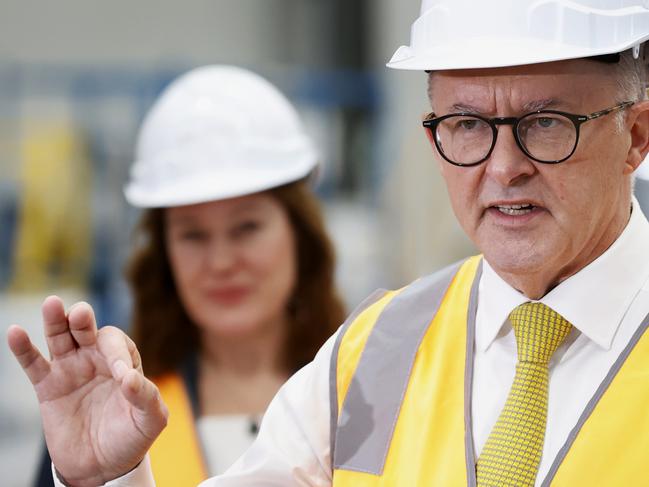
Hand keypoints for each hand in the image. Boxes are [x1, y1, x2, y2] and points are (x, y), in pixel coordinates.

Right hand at [6, 296, 167, 485]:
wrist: (103, 466)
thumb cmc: (131, 437)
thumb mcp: (150, 420)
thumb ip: (146, 397)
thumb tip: (130, 379)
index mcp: (124, 361)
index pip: (117, 344)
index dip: (118, 356)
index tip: (122, 381)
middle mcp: (96, 358)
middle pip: (87, 329)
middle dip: (83, 320)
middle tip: (81, 314)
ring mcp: (71, 370)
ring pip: (60, 337)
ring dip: (55, 321)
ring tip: (52, 304)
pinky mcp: (48, 387)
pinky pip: (33, 363)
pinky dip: (23, 348)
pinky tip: (15, 332)